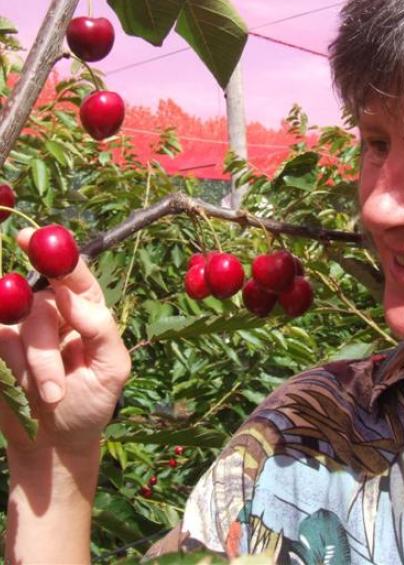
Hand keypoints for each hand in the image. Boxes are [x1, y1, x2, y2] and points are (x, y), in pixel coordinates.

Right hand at [0, 228, 130, 455]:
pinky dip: (7, 364)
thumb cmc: (91, 404)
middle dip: (43, 352)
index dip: (53, 255)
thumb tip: (73, 296)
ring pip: (13, 326)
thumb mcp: (112, 369)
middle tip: (52, 391)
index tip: (30, 240)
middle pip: (38, 304)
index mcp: (85, 310)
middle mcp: (51, 313)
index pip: (72, 275)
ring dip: (28, 367)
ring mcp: (19, 330)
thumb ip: (100, 329)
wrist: (55, 445)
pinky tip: (21, 389)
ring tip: (46, 398)